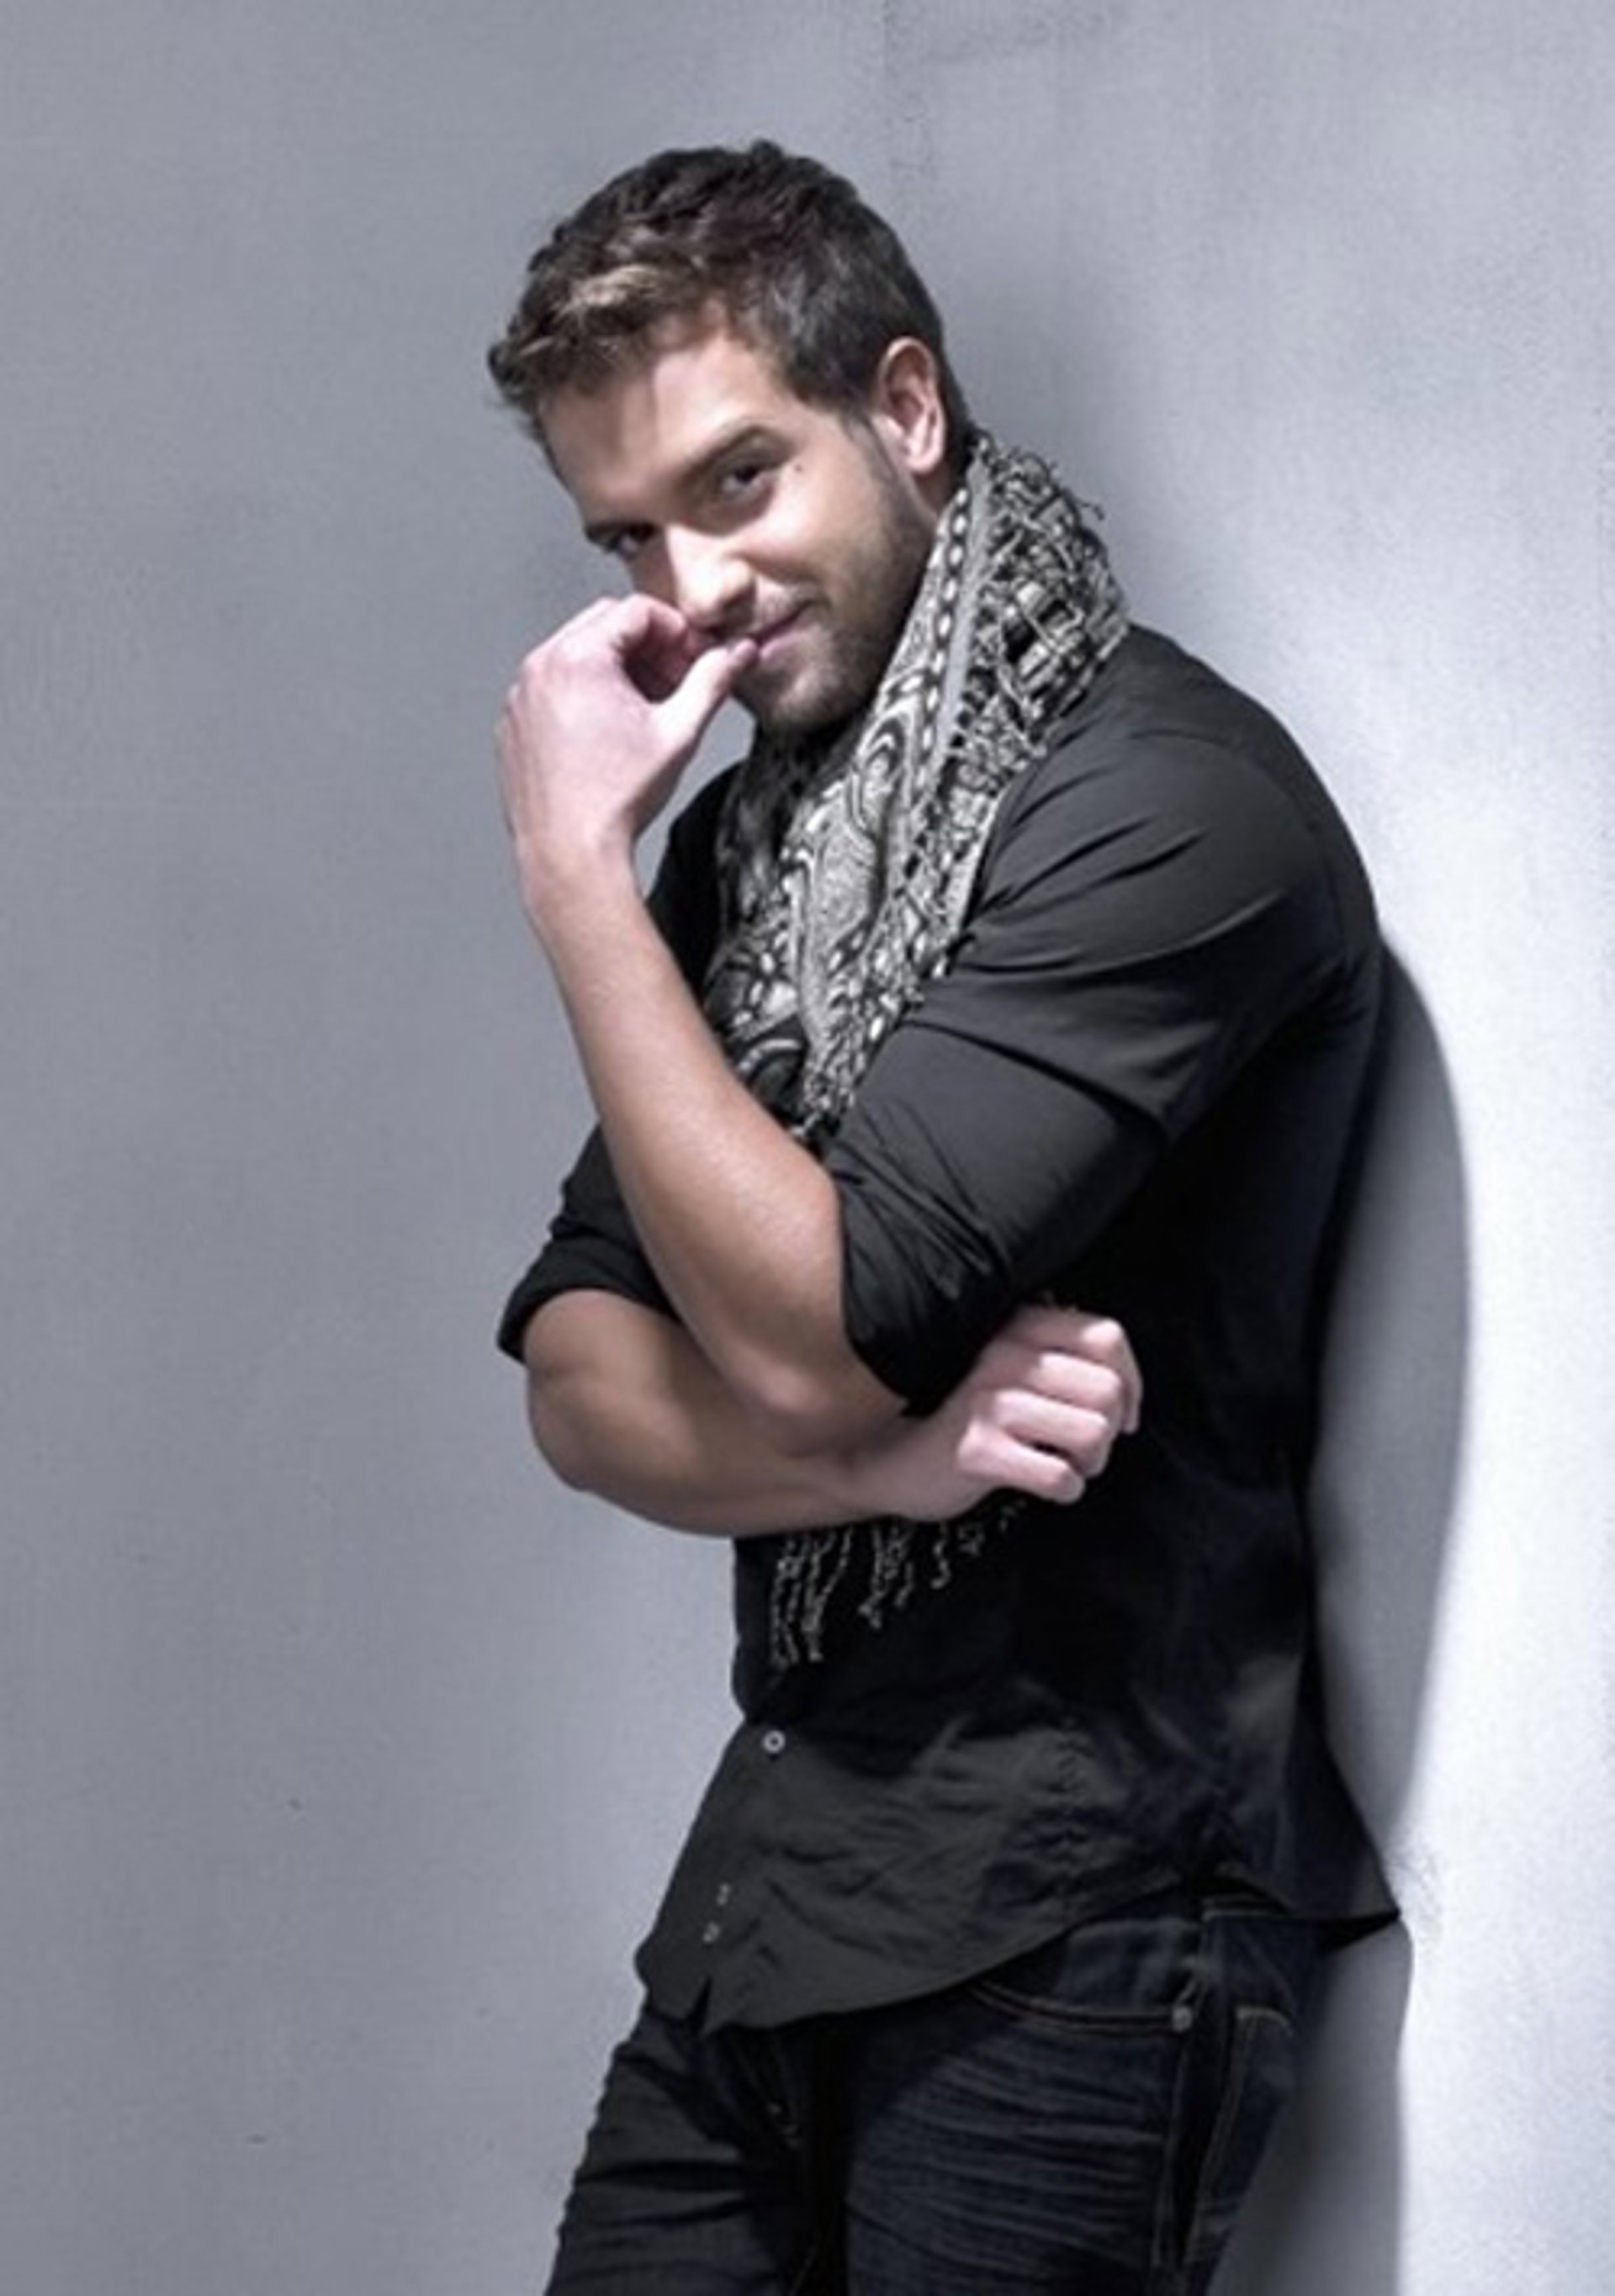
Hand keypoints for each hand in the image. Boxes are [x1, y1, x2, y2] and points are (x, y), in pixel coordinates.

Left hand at [497, 595, 754, 921]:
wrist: (570, 853)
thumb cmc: (614, 801)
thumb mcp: (679, 732)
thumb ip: (713, 681)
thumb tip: (737, 655)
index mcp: (578, 658)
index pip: (638, 611)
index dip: (678, 632)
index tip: (696, 657)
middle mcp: (540, 669)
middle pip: (605, 626)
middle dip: (649, 648)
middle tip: (677, 682)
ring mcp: (522, 697)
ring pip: (578, 656)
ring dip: (618, 671)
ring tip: (646, 713)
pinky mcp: (515, 725)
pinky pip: (553, 689)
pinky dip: (585, 697)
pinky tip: (611, 735)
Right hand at [847, 1305, 1141, 1521]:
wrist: (877, 1456)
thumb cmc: (952, 1412)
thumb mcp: (1001, 1366)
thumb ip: (1053, 1358)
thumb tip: (1126, 1392)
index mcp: (1016, 1323)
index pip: (1106, 1337)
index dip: (1131, 1380)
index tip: (1125, 1413)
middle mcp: (1002, 1351)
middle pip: (1107, 1390)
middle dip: (1111, 1430)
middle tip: (1088, 1448)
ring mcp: (986, 1399)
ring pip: (1092, 1432)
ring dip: (1091, 1462)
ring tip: (1067, 1465)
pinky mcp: (975, 1449)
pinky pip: (1057, 1475)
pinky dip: (1065, 1489)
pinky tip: (1045, 1486)